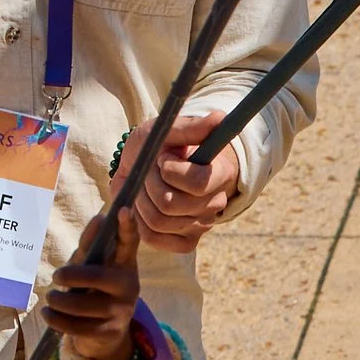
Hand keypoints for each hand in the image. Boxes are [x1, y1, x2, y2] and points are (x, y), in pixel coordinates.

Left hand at [42, 212, 144, 359]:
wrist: (108, 335)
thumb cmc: (95, 290)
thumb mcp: (94, 266)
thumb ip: (91, 245)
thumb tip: (100, 219)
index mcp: (126, 265)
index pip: (130, 243)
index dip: (127, 227)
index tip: (122, 210)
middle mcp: (128, 287)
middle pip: (98, 277)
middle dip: (71, 276)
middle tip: (56, 276)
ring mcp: (120, 312)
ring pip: (81, 305)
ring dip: (58, 300)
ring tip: (50, 298)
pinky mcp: (108, 332)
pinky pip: (75, 326)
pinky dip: (55, 319)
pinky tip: (48, 314)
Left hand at [127, 112, 236, 251]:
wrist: (143, 167)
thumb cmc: (158, 146)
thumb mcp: (168, 130)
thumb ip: (192, 127)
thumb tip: (220, 117)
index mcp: (219, 173)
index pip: (197, 183)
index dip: (170, 171)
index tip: (162, 158)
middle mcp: (215, 202)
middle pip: (170, 204)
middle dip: (148, 184)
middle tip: (148, 171)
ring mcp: (200, 225)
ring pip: (158, 221)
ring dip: (140, 202)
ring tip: (142, 187)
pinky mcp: (184, 241)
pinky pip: (155, 239)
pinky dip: (139, 224)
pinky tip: (140, 207)